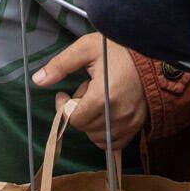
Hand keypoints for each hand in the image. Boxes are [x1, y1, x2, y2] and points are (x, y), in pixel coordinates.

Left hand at [32, 32, 147, 149]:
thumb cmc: (118, 48)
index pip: (74, 118)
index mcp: (104, 96)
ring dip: (91, 122)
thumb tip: (37, 81)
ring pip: (97, 137)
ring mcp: (130, 122)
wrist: (152, 49)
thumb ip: (61, 65)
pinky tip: (105, 113)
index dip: (64, 107)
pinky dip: (104, 133)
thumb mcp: (87, 48)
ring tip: (97, 99)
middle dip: (78, 111)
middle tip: (84, 90)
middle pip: (85, 128)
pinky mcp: (138, 125)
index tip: (63, 93)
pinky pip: (114, 142)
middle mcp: (118, 114)